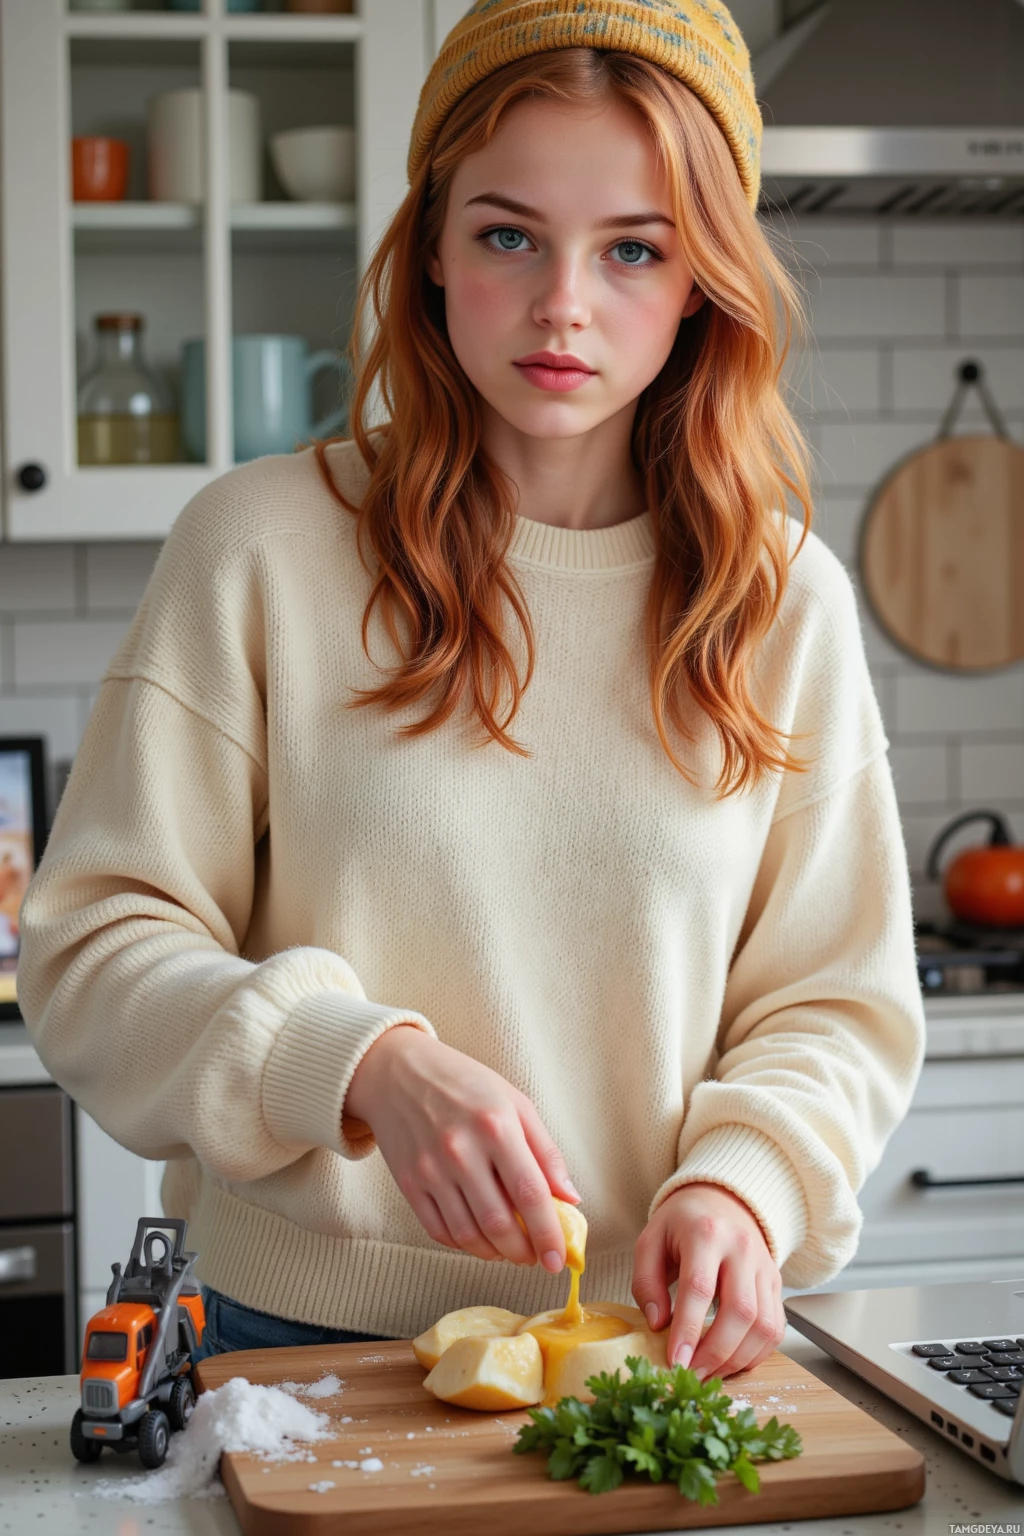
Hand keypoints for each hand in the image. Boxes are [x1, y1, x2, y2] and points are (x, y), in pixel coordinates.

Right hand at [345, 1025, 580, 1272]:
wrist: (397, 1072)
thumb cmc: (463, 1083)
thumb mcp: (514, 1102)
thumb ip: (545, 1151)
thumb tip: (570, 1198)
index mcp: (496, 1126)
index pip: (530, 1193)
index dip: (548, 1233)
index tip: (558, 1260)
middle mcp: (461, 1150)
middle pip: (499, 1223)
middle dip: (523, 1252)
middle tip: (534, 1256)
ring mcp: (431, 1169)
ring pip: (468, 1235)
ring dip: (495, 1254)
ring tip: (509, 1249)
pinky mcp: (408, 1183)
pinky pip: (439, 1231)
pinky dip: (463, 1244)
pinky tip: (477, 1238)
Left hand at [632, 1182, 785, 1381]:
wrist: (722, 1200)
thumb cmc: (681, 1225)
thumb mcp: (650, 1241)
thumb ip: (646, 1282)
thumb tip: (658, 1324)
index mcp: (706, 1233)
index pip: (700, 1288)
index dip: (687, 1330)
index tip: (674, 1362)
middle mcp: (742, 1249)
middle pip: (740, 1311)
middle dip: (715, 1352)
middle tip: (691, 1374)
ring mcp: (764, 1267)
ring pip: (764, 1325)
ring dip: (737, 1359)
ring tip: (708, 1371)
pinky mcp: (776, 1284)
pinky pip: (776, 1328)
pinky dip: (756, 1353)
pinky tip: (731, 1362)